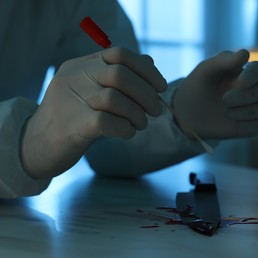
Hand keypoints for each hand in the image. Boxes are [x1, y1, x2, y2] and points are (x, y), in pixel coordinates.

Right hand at [21, 47, 166, 178]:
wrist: (37, 144)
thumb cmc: (73, 116)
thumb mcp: (92, 90)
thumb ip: (118, 75)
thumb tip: (150, 63)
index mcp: (80, 65)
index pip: (119, 54)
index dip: (146, 69)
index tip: (161, 86)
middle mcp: (74, 77)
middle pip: (121, 75)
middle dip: (147, 93)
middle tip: (156, 110)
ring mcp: (71, 100)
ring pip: (116, 99)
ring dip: (138, 114)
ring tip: (141, 124)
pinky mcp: (73, 125)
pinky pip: (109, 122)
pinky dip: (126, 128)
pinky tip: (127, 133)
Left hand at [173, 49, 257, 138]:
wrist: (190, 113)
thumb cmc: (199, 86)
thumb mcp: (206, 70)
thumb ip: (224, 60)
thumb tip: (246, 53)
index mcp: (247, 72)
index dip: (254, 75)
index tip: (241, 81)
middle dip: (249, 95)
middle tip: (225, 99)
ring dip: (249, 112)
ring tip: (226, 113)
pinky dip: (255, 125)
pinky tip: (237, 125)